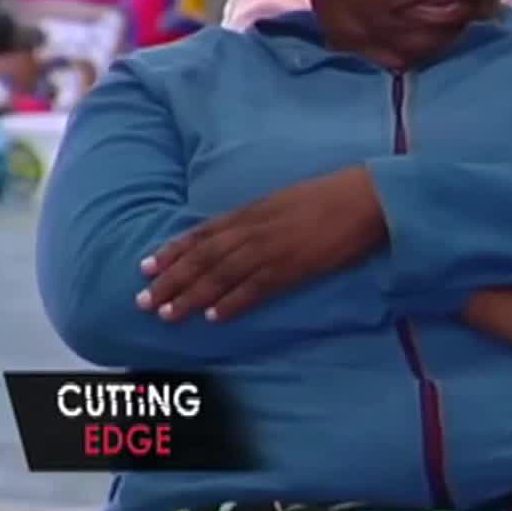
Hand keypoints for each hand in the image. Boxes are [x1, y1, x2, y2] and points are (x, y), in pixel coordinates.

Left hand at [138, 165, 385, 322]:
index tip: (146, 266)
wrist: (368, 197)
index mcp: (253, 210)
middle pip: (203, 257)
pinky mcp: (293, 267)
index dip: (173, 250)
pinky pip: (255, 288)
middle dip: (171, 278)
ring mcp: (273, 248)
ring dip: (192, 295)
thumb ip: (258, 215)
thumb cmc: (331, 194)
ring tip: (168, 313)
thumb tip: (234, 230)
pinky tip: (214, 316)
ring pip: (220, 274)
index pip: (202, 232)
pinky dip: (233, 302)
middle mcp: (255, 229)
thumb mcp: (284, 197)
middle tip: (143, 299)